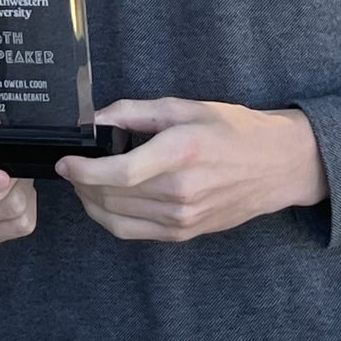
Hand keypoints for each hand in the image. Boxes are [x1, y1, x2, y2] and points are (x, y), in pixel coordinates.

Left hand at [57, 97, 326, 241]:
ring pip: (119, 220)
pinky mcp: (185, 233)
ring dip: (92, 204)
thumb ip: (135, 112)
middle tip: (71, 168)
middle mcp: (180, 192)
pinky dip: (111, 219)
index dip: (84, 171)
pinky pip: (135, 233)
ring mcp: (183, 218)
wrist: (276, 166)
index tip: (64, 161)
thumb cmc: (231, 129)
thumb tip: (95, 119)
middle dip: (81, 185)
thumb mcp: (183, 107)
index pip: (120, 173)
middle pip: (113, 198)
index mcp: (180, 153)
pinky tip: (105, 201)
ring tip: (83, 184)